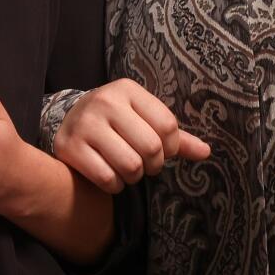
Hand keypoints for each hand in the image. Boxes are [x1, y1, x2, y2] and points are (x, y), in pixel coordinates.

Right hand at [52, 77, 210, 193]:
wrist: (68, 124)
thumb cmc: (116, 124)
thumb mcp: (143, 120)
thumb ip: (175, 137)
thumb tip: (206, 152)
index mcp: (127, 90)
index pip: (168, 126)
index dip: (170, 148)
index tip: (159, 151)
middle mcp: (104, 101)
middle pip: (152, 147)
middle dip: (152, 164)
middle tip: (142, 163)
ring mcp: (84, 123)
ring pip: (131, 165)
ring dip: (133, 177)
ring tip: (125, 168)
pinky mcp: (69, 147)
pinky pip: (107, 178)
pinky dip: (114, 185)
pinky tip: (108, 174)